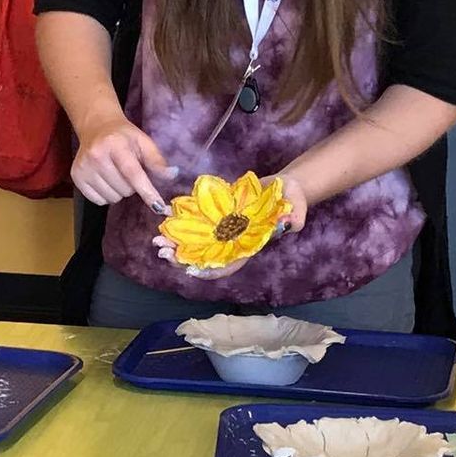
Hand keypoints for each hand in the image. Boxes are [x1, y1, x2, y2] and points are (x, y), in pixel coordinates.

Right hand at [71, 115, 176, 212]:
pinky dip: (106, 195)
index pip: (133, 173)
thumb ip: (157, 160)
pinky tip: (105, 179)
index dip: (147, 191)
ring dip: (119, 191)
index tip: (159, 207)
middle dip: (132, 186)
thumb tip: (172, 175)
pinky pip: (99, 201)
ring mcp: (83, 168)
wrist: (96, 127)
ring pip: (112, 198)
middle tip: (128, 170)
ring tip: (116, 174)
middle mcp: (96, 156)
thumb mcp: (143, 142)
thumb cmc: (123, 136)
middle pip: (124, 189)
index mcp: (115, 145)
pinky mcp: (76, 177)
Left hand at [149, 171, 306, 278]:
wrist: (284, 186)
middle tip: (163, 252)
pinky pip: (195, 219)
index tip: (192, 270)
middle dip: (183, 258)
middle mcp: (232, 240)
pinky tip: (163, 216)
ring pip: (195, 240)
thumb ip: (295, 218)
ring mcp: (223, 228)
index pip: (228, 265)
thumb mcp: (297, 207)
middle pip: (205, 255)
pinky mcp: (217, 213)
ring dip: (176, 242)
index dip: (211, 270)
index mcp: (249, 245)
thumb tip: (289, 224)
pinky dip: (179, 219)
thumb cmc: (293, 199)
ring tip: (157, 240)